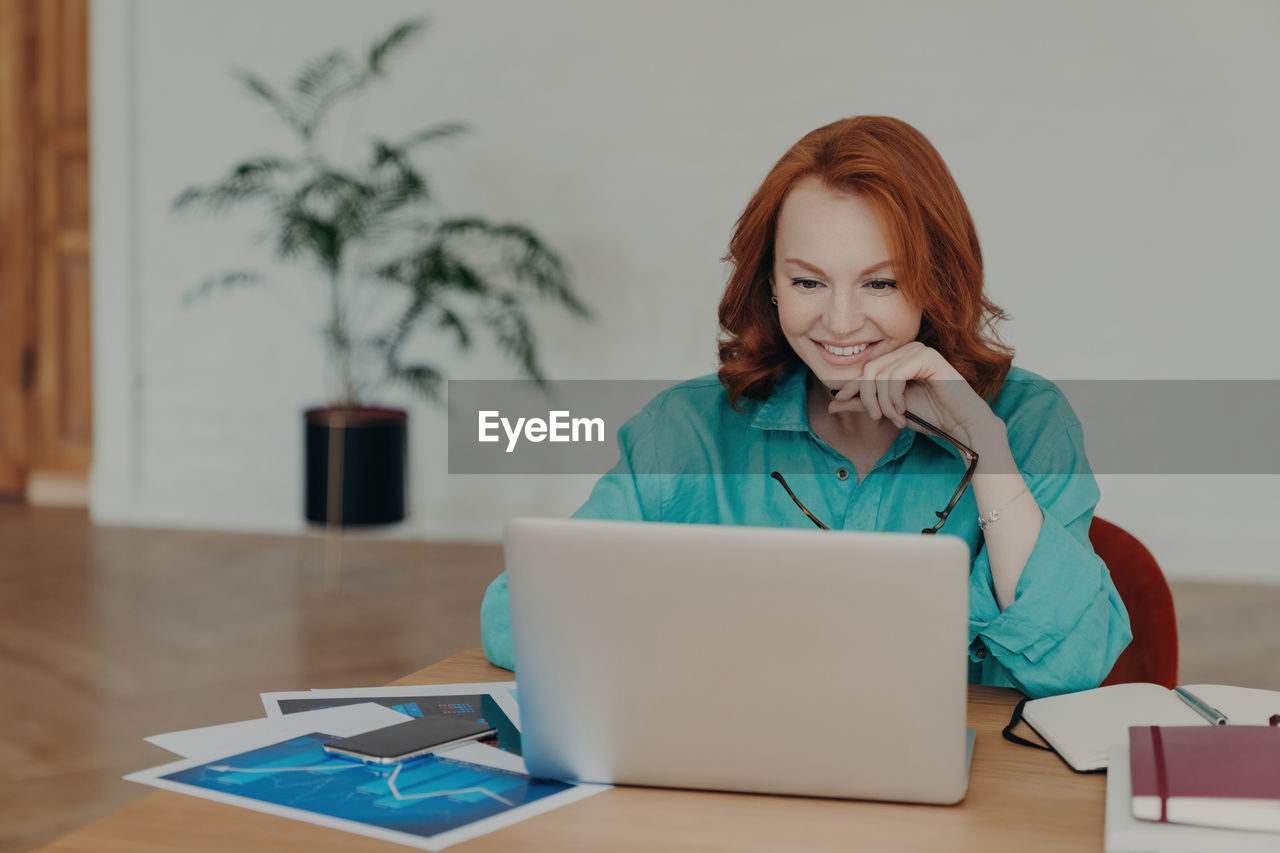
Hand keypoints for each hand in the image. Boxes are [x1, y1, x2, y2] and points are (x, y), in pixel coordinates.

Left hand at [828, 342, 1000, 448]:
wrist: (961, 423)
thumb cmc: (931, 415)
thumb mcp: (889, 410)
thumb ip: (863, 403)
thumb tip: (832, 404)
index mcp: (899, 358)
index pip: (865, 368)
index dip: (849, 386)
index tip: (838, 404)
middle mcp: (907, 350)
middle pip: (869, 369)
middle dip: (869, 398)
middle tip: (878, 417)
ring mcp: (918, 351)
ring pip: (881, 374)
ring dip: (884, 402)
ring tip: (896, 417)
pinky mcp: (928, 357)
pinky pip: (896, 375)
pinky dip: (894, 396)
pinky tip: (903, 409)